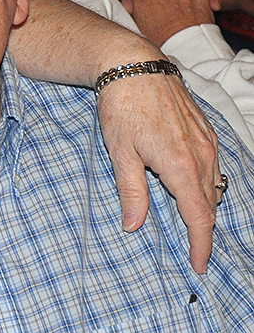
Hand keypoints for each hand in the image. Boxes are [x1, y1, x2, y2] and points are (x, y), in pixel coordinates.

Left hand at [97, 72, 219, 272]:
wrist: (134, 66)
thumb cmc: (121, 108)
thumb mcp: (120, 153)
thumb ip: (130, 191)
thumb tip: (133, 226)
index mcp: (179, 165)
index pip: (198, 216)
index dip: (200, 245)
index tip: (198, 265)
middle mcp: (200, 155)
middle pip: (209, 205)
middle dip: (202, 230)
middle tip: (193, 253)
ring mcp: (206, 141)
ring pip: (213, 185)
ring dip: (205, 208)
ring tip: (193, 227)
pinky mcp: (205, 131)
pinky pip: (212, 167)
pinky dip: (205, 185)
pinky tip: (194, 190)